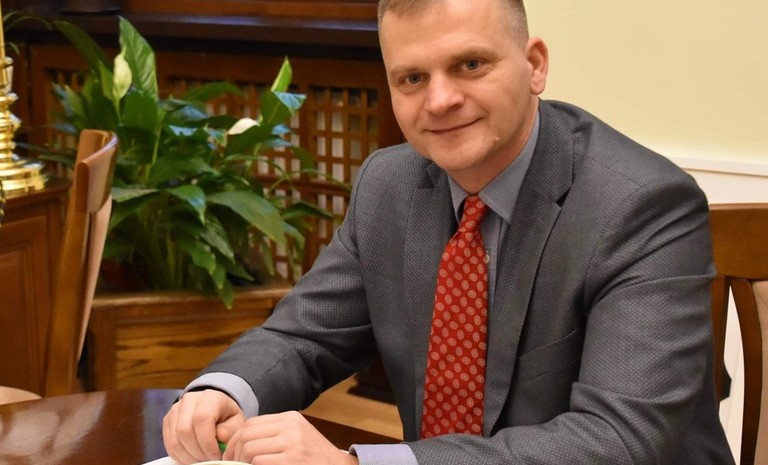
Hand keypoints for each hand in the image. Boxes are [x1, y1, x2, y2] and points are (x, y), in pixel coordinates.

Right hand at [163, 389, 245, 463]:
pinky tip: (193, 456)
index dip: (207, 442)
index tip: (215, 455)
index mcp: (210, 397)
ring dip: (188, 456)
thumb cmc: (227, 418)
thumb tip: (219, 438)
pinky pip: (169, 444)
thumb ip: (229, 431)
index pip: (202, 418)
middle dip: (197, 452)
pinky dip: (180, 456)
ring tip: (202, 459)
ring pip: (175, 440)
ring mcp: (176, 410)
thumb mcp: (236, 423)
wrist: (216, 411)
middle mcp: (190, 400)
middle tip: (208, 460)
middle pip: (184, 430)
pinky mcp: (167, 421)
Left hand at [222, 411, 358, 464]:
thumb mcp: (298, 437)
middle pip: (247, 434)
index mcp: (291, 418)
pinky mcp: (290, 460)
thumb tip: (241, 442)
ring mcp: (292, 443)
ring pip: (250, 449)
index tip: (231, 453)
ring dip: (241, 462)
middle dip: (233, 452)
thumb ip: (275, 435)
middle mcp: (291, 427)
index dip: (235, 439)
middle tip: (231, 464)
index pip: (251, 423)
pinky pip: (258, 462)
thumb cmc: (316, 458)